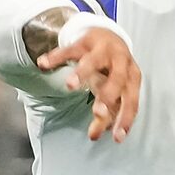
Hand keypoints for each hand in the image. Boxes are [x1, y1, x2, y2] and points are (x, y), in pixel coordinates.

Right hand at [35, 23, 143, 141]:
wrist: (109, 37)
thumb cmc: (113, 72)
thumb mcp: (114, 92)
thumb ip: (108, 114)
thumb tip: (99, 134)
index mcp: (132, 78)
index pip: (131, 100)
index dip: (125, 118)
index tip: (117, 136)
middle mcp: (121, 62)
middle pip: (118, 79)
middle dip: (108, 95)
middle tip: (97, 112)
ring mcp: (102, 50)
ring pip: (93, 61)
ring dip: (82, 73)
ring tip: (69, 86)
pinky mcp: (85, 42)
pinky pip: (69, 50)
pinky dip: (56, 57)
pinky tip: (43, 64)